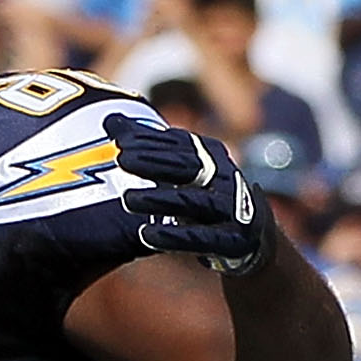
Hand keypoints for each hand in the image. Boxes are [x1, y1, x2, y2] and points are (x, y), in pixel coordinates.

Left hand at [105, 116, 274, 277]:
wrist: (250, 239)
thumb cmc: (204, 198)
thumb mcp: (180, 172)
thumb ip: (147, 150)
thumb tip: (110, 120)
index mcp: (212, 158)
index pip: (181, 145)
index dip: (152, 141)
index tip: (118, 139)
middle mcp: (224, 179)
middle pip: (189, 166)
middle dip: (155, 162)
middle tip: (121, 159)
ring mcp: (231, 211)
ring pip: (194, 202)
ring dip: (161, 200)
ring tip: (127, 199)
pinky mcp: (232, 241)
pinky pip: (202, 238)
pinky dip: (174, 237)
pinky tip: (146, 236)